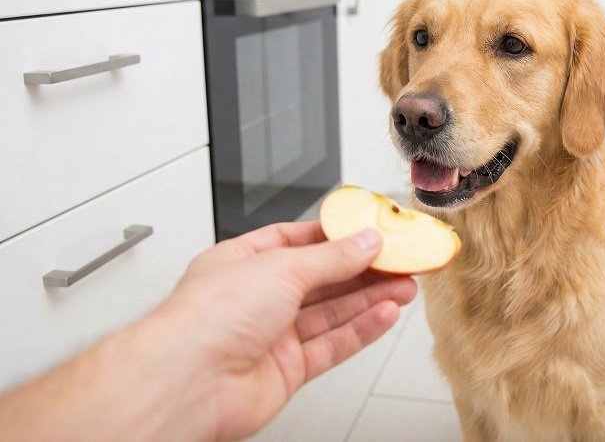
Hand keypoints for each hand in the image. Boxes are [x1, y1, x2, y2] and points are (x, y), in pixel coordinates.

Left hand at [151, 221, 416, 439]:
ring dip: (370, 298)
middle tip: (399, 260)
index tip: (369, 232)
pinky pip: (333, 344)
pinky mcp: (286, 370)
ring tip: (405, 284)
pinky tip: (385, 314)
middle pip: (320, 278)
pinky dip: (362, 329)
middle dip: (362, 269)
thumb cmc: (206, 319)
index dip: (335, 237)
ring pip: (331, 312)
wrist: (188, 383)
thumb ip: (331, 258)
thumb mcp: (280, 267)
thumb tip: (364, 243)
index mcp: (241, 262)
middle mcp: (255, 298)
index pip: (296, 241)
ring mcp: (271, 335)